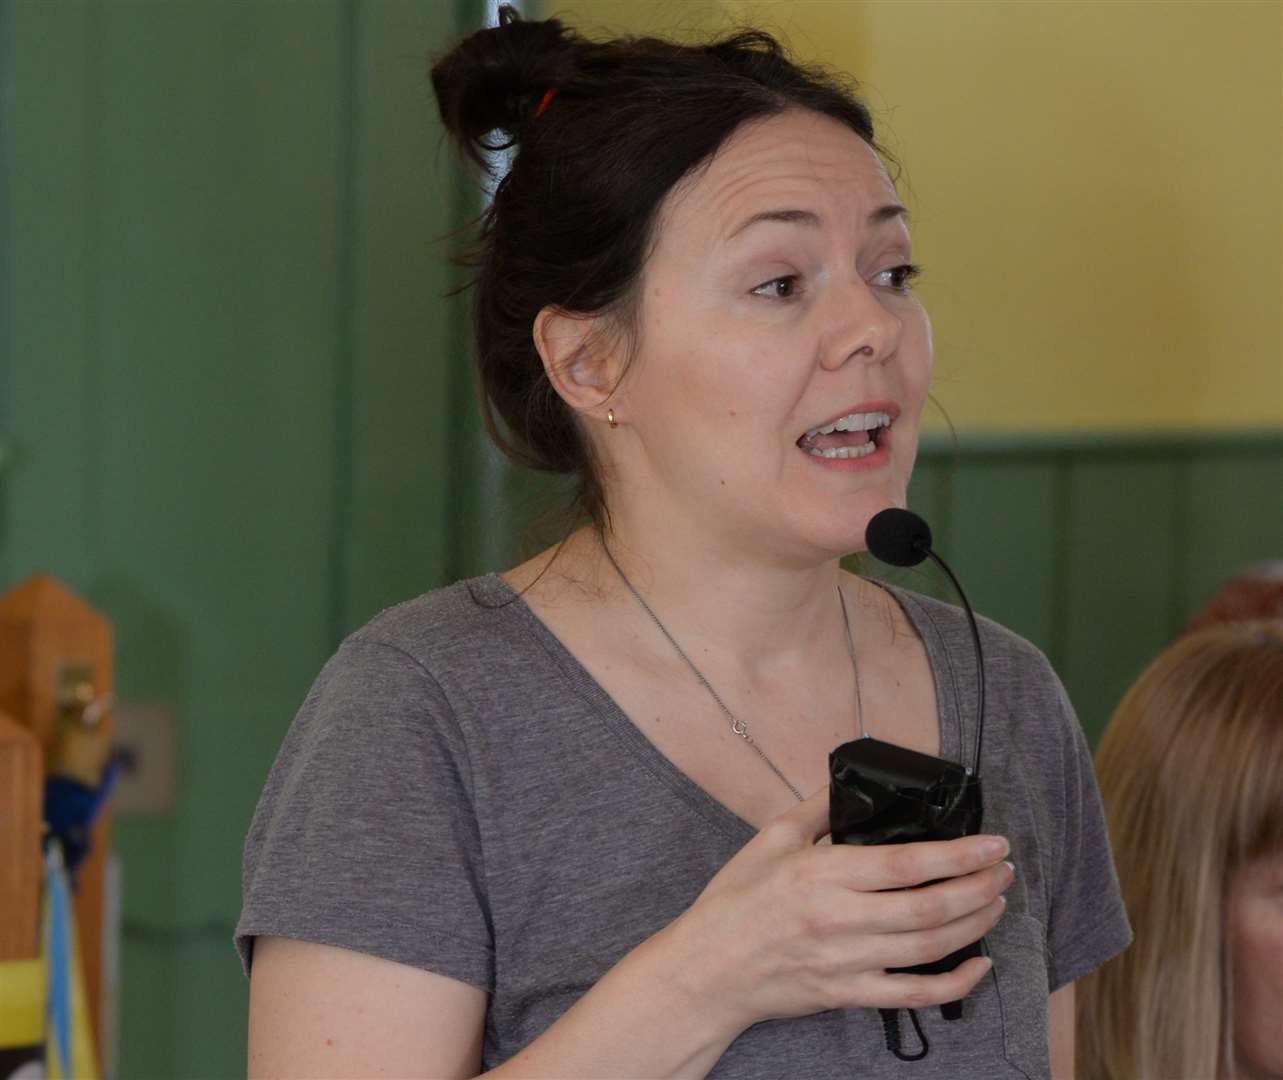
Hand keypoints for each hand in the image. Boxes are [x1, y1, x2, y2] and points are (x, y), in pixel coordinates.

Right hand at [659, 786, 1011, 1032]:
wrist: (707, 968)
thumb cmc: (736, 900)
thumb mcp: (770, 838)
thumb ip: (817, 808)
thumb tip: (852, 779)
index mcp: (822, 873)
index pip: (907, 864)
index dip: (960, 855)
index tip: (993, 844)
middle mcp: (840, 919)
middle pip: (929, 906)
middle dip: (979, 887)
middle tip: (1004, 871)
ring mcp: (847, 961)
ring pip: (929, 947)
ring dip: (974, 924)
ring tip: (996, 903)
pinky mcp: (847, 995)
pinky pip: (912, 995)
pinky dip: (954, 984)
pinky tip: (979, 966)